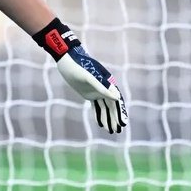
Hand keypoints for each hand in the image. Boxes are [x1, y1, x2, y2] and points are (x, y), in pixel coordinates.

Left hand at [33, 18, 127, 133]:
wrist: (67, 59)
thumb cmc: (78, 65)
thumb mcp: (88, 77)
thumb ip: (102, 87)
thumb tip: (117, 98)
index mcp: (107, 83)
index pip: (117, 100)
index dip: (121, 112)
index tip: (123, 123)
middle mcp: (104, 87)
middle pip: (112, 106)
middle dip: (116, 118)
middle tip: (119, 131)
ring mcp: (97, 91)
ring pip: (105, 107)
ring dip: (109, 118)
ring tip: (111, 131)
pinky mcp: (90, 93)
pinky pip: (97, 106)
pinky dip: (99, 115)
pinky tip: (101, 124)